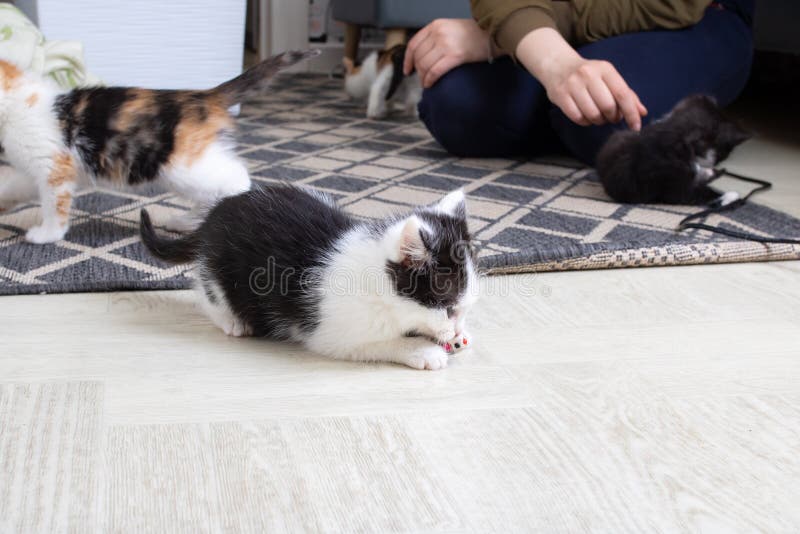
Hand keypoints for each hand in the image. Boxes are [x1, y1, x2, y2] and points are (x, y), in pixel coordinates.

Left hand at [403, 19, 495, 88]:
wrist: (493, 34)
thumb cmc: (474, 35)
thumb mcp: (450, 29)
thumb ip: (436, 38)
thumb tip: (423, 56)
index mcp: (436, 26)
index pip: (414, 44)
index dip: (408, 60)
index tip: (407, 70)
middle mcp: (439, 33)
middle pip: (419, 57)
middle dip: (418, 71)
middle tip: (423, 79)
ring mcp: (446, 44)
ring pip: (425, 65)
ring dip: (423, 78)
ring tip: (427, 83)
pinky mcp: (455, 56)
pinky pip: (435, 71)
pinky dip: (430, 80)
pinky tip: (430, 84)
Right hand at [516, 28, 646, 129]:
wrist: (558, 65)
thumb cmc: (588, 75)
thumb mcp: (608, 77)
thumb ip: (626, 94)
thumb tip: (642, 112)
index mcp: (605, 69)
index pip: (622, 94)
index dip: (631, 113)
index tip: (636, 126)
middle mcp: (588, 74)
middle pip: (608, 106)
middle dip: (612, 117)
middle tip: (611, 117)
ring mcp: (573, 85)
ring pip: (593, 114)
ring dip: (599, 121)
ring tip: (598, 116)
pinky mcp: (560, 96)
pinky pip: (578, 118)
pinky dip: (585, 122)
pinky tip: (586, 116)